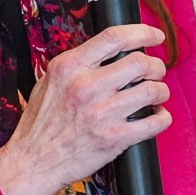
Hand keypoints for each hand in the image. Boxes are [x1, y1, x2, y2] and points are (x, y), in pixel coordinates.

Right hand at [0, 24, 172, 194]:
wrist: (33, 162)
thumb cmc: (40, 124)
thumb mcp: (50, 81)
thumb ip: (77, 65)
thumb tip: (110, 53)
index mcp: (70, 67)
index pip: (114, 37)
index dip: (142, 32)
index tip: (155, 36)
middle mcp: (86, 86)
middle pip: (140, 62)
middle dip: (155, 66)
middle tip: (156, 72)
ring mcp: (101, 113)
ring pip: (152, 90)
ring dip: (161, 91)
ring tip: (157, 94)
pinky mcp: (114, 138)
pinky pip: (153, 122)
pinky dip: (162, 118)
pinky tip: (157, 116)